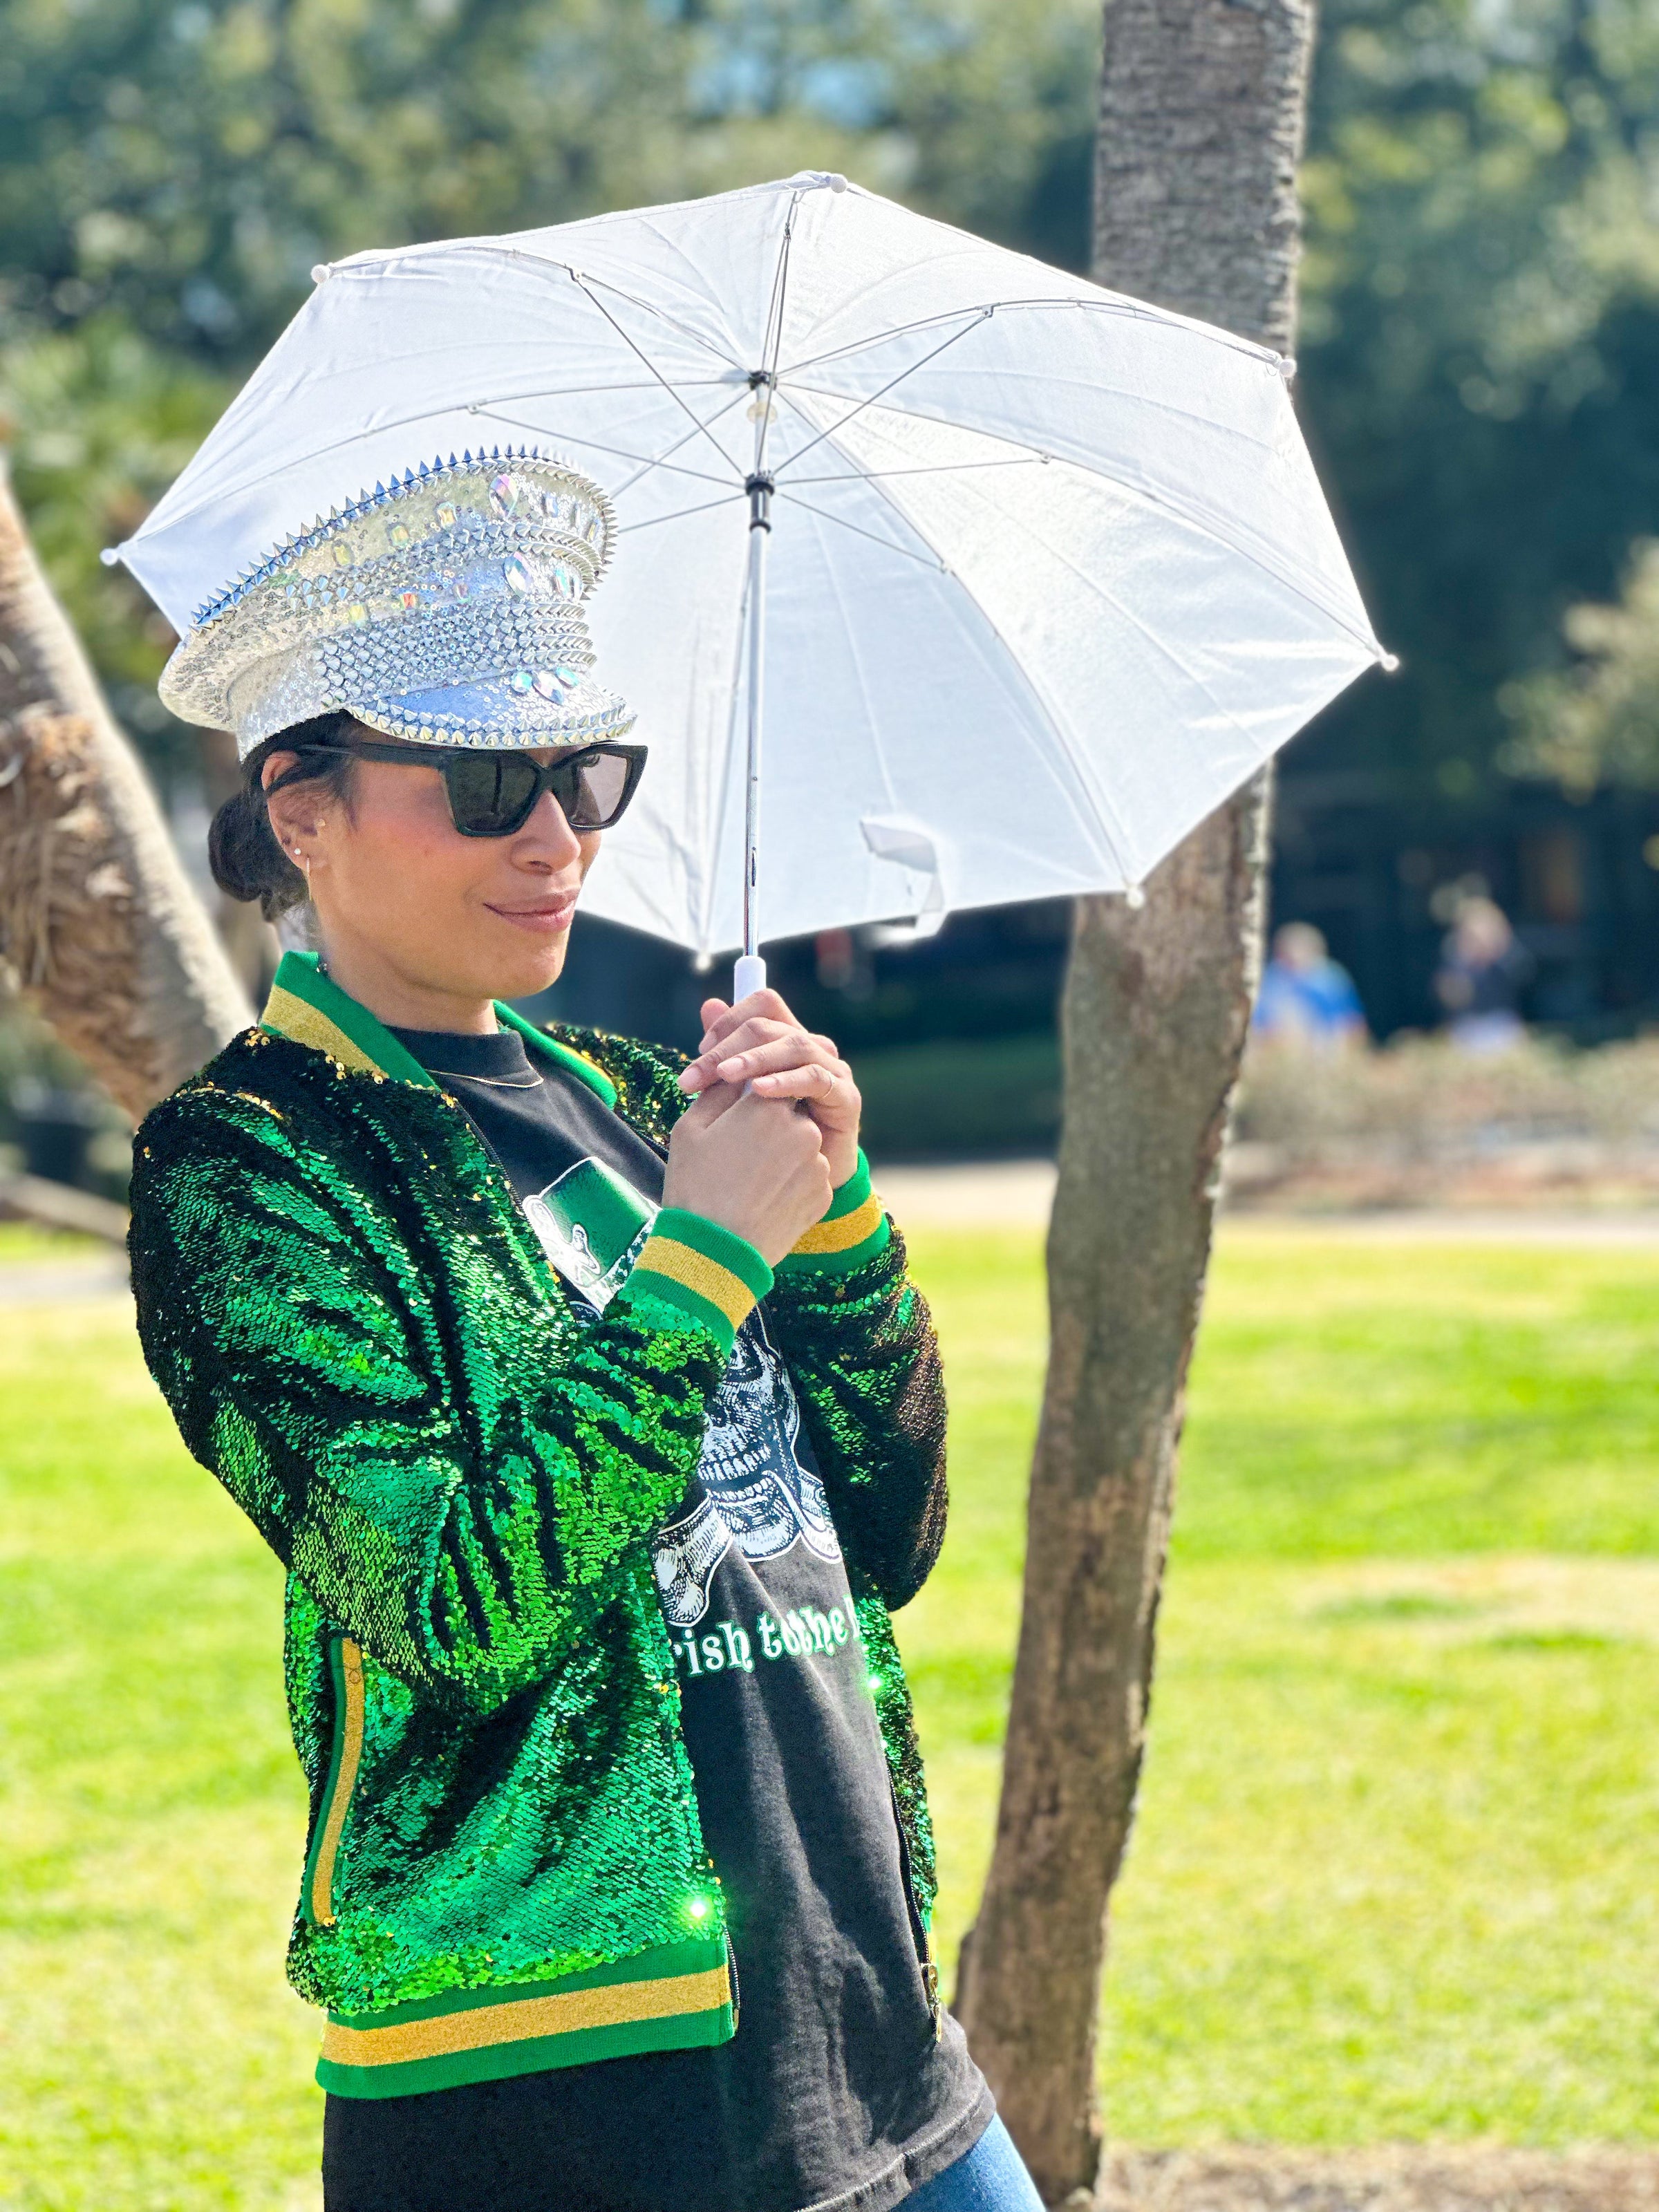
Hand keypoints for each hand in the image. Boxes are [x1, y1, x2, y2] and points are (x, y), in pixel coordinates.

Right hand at [663, 1080, 833, 1267]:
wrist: (713, 1251)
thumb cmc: (695, 1185)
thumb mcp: (691, 1129)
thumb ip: (719, 1091)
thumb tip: (737, 1074)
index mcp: (768, 1105)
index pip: (771, 1082)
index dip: (753, 1099)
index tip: (738, 1116)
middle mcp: (803, 1129)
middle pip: (790, 1113)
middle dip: (770, 1126)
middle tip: (741, 1153)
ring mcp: (817, 1163)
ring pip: (802, 1145)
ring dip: (783, 1154)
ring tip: (751, 1180)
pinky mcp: (824, 1193)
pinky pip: (809, 1176)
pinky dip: (791, 1182)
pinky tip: (764, 1199)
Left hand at [678, 990, 861, 1187]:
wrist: (802, 1183)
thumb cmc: (769, 1136)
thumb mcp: (738, 1092)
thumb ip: (726, 1051)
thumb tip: (709, 1004)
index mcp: (787, 1039)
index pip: (764, 1004)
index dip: (730, 1019)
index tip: (700, 1050)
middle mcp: (813, 1048)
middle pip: (770, 1025)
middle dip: (728, 1047)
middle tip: (695, 1076)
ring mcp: (832, 1070)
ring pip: (794, 1045)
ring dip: (754, 1059)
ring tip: (724, 1075)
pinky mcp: (846, 1097)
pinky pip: (815, 1078)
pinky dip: (785, 1081)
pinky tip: (759, 1090)